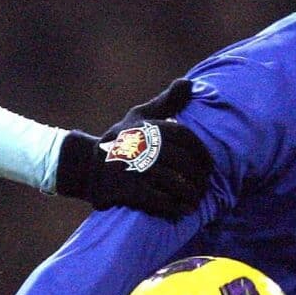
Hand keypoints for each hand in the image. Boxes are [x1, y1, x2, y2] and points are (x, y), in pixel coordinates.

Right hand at [54, 79, 211, 220]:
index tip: (209, 167)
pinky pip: (156, 199)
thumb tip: (189, 84)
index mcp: (147, 126)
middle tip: (204, 187)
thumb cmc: (122, 140)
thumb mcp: (139, 117)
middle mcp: (140, 144)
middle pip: (181, 161)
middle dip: (197, 176)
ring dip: (189, 193)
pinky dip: (173, 206)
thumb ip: (166, 102)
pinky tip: (183, 210)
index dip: (201, 153)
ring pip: (172, 181)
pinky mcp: (125, 189)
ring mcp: (132, 167)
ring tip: (196, 200)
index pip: (183, 136)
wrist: (86, 166)